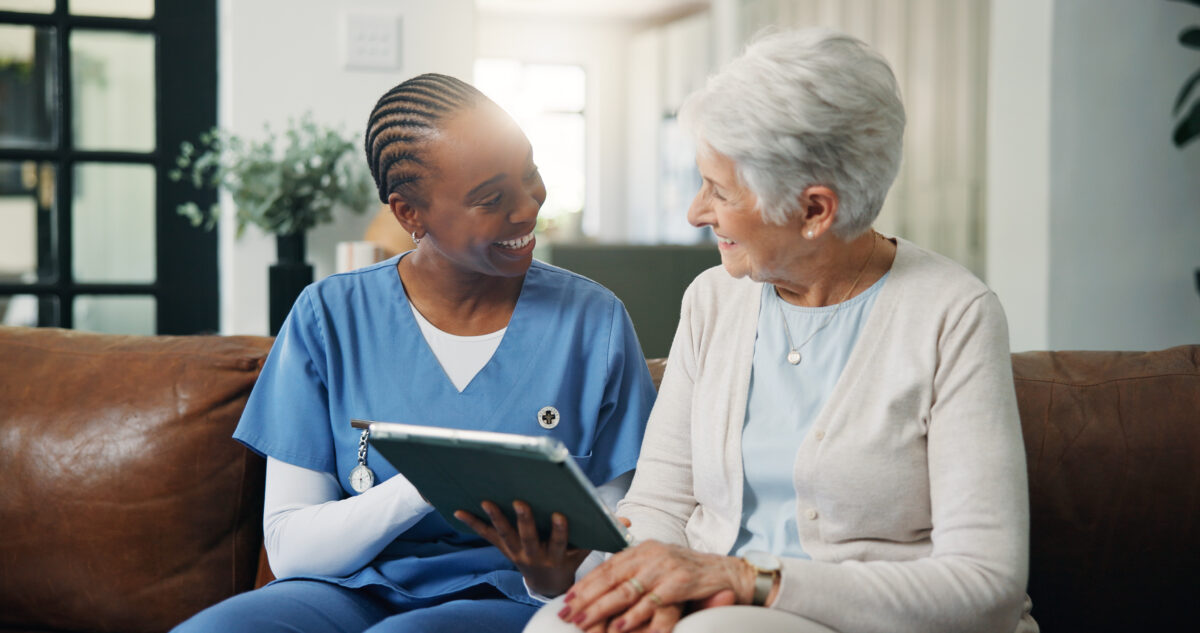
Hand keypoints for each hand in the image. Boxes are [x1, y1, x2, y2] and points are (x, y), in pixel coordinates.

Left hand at [455, 500, 589, 596]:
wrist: (547, 583)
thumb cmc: (568, 558)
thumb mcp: (586, 550)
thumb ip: (602, 533)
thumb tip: (626, 522)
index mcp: (556, 554)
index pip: (559, 542)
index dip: (559, 530)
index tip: (559, 515)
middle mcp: (534, 555)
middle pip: (528, 537)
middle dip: (524, 520)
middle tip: (520, 502)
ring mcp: (516, 553)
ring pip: (505, 535)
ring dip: (496, 517)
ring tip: (487, 501)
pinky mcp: (503, 548)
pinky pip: (487, 536)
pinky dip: (473, 523)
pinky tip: (459, 510)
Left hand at [558, 541, 754, 632]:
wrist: (729, 573)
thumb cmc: (692, 574)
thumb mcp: (660, 567)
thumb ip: (636, 574)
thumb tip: (608, 591)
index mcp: (643, 548)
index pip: (607, 566)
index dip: (586, 583)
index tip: (568, 598)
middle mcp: (650, 554)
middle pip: (610, 577)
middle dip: (586, 597)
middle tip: (566, 613)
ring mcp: (664, 567)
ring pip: (625, 591)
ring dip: (601, 609)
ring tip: (583, 623)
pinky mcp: (678, 583)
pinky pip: (650, 602)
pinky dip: (633, 616)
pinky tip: (619, 627)